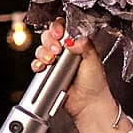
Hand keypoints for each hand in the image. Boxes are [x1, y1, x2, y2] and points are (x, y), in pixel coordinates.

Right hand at [32, 18, 121, 132]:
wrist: (88, 104)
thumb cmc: (95, 84)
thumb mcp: (93, 59)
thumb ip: (84, 45)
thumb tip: (72, 38)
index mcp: (77, 44)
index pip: (63, 28)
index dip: (58, 28)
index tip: (59, 34)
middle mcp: (65, 52)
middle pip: (49, 36)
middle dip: (49, 40)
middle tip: (57, 49)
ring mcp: (56, 62)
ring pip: (41, 49)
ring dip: (43, 52)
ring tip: (51, 60)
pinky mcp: (49, 73)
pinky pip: (37, 65)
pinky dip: (37, 64)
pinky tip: (43, 67)